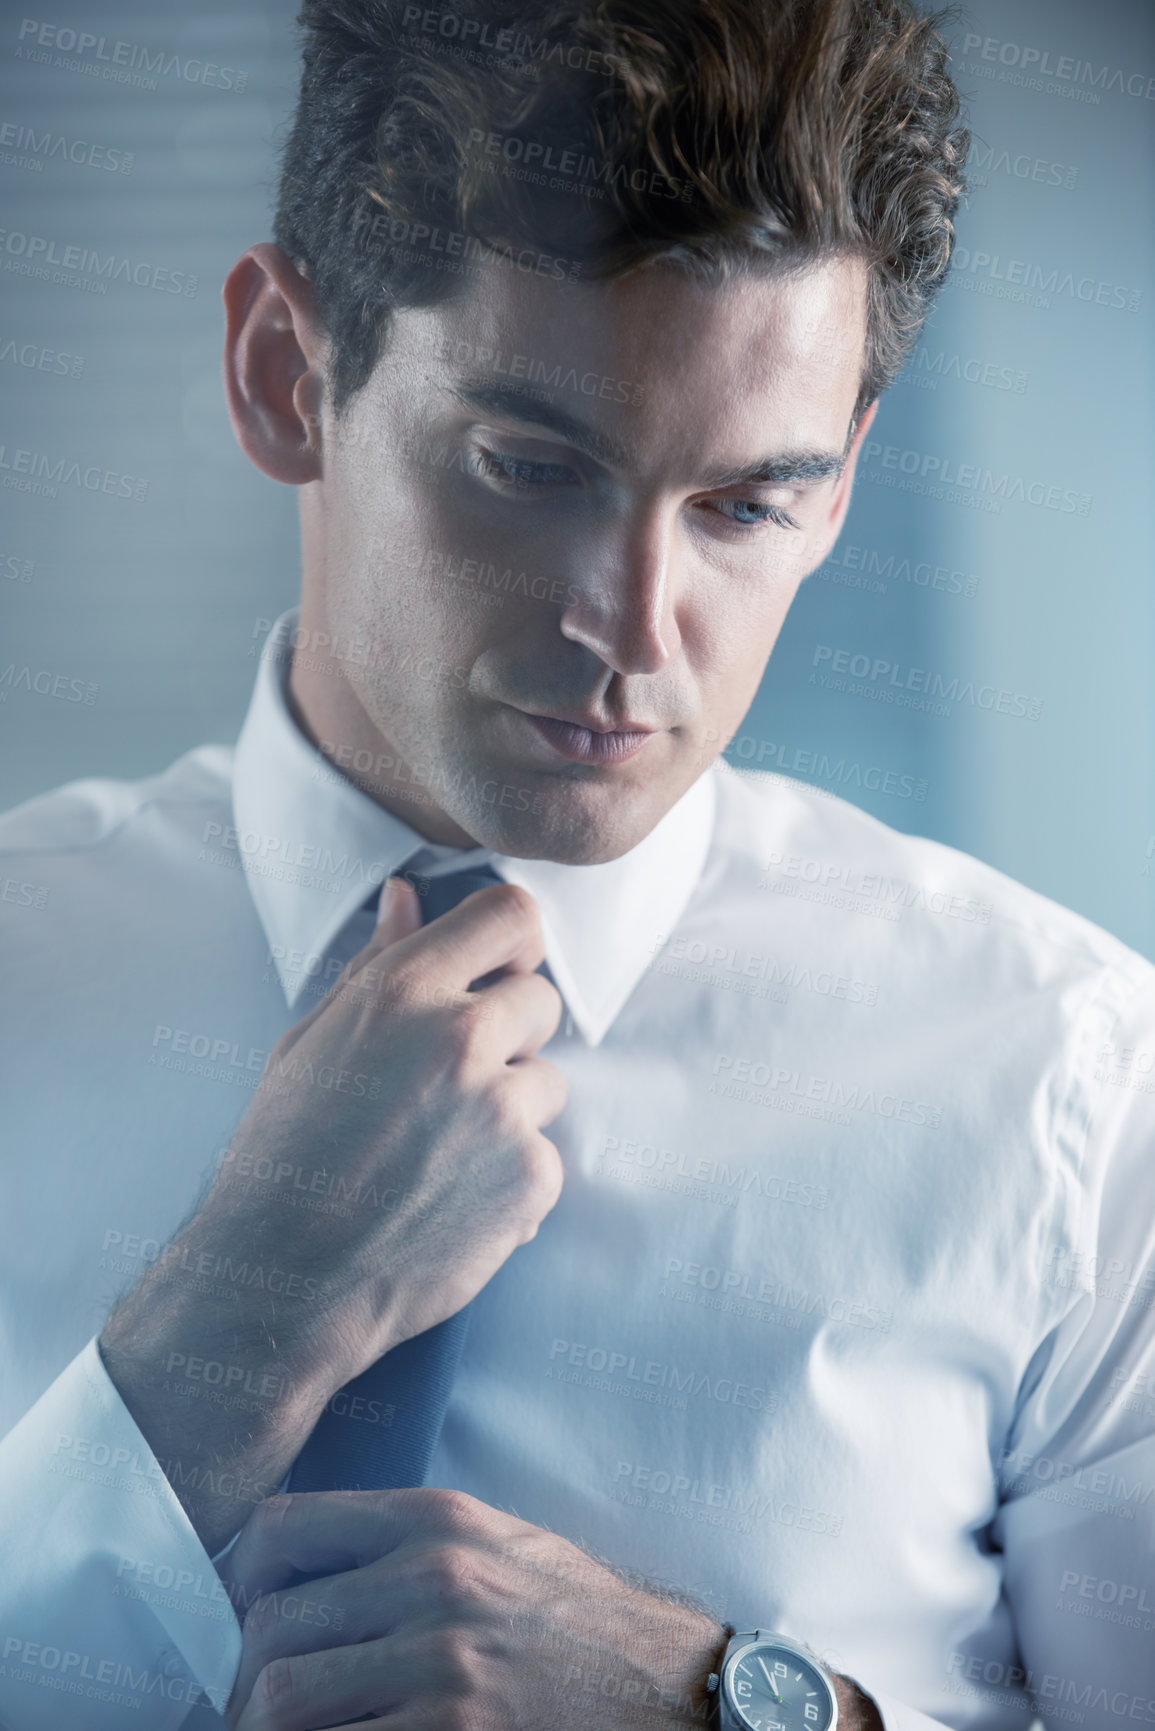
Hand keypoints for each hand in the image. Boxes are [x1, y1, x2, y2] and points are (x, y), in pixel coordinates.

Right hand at [100, 878, 567, 1551]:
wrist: (281, 1282)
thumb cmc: (283, 1157)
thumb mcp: (309, 1041)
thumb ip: (374, 963)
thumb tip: (408, 894)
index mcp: (401, 989)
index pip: (512, 914)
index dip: (515, 945)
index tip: (499, 976)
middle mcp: (459, 1036)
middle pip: (543, 1000)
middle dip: (511, 1038)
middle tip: (448, 1091)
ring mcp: (501, 1107)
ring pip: (546, 1083)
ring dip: (511, 1115)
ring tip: (438, 1157)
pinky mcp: (531, 1175)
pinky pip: (546, 1156)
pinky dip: (511, 1183)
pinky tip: (452, 1205)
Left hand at [219, 1487, 728, 1729]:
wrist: (673, 1686)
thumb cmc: (578, 1620)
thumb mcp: (496, 1545)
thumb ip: (403, 1547)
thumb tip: (298, 1577)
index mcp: (434, 1521)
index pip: (279, 1531)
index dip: (235, 1586)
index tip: (236, 1626)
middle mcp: (430, 1581)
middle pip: (267, 1629)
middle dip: (244, 1685)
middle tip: (252, 1715)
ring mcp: (442, 1665)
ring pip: (283, 1701)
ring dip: (268, 1729)